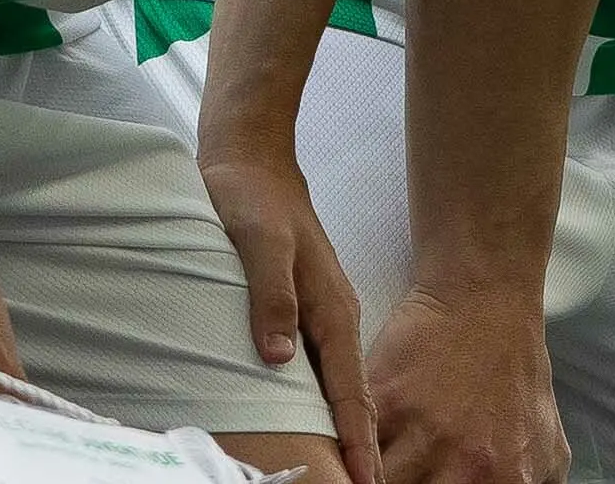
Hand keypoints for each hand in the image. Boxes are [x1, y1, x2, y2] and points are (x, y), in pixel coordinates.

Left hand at [202, 151, 371, 483]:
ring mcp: (318, 322)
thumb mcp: (259, 239)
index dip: (357, 439)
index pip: (351, 391)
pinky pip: (317, 374)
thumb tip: (278, 357)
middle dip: (360, 450)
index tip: (365, 480)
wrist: (249, 163)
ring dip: (342, 433)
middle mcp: (333, 323)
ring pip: (335, 390)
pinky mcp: (300, 317)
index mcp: (332, 311)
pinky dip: (322, 408)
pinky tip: (315, 429)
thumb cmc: (251, 198)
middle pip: (351, 400)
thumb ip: (271, 295)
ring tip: (344, 476)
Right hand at [365, 285, 563, 483]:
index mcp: (505, 481)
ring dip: (375, 475)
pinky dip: (354, 448)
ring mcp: (418, 437)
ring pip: (376, 482)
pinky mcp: (382, 405)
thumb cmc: (514, 368)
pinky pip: (355, 446)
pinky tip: (363, 444)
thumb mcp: (548, 443)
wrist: (483, 301)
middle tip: (410, 472)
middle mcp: (462, 468)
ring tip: (378, 464)